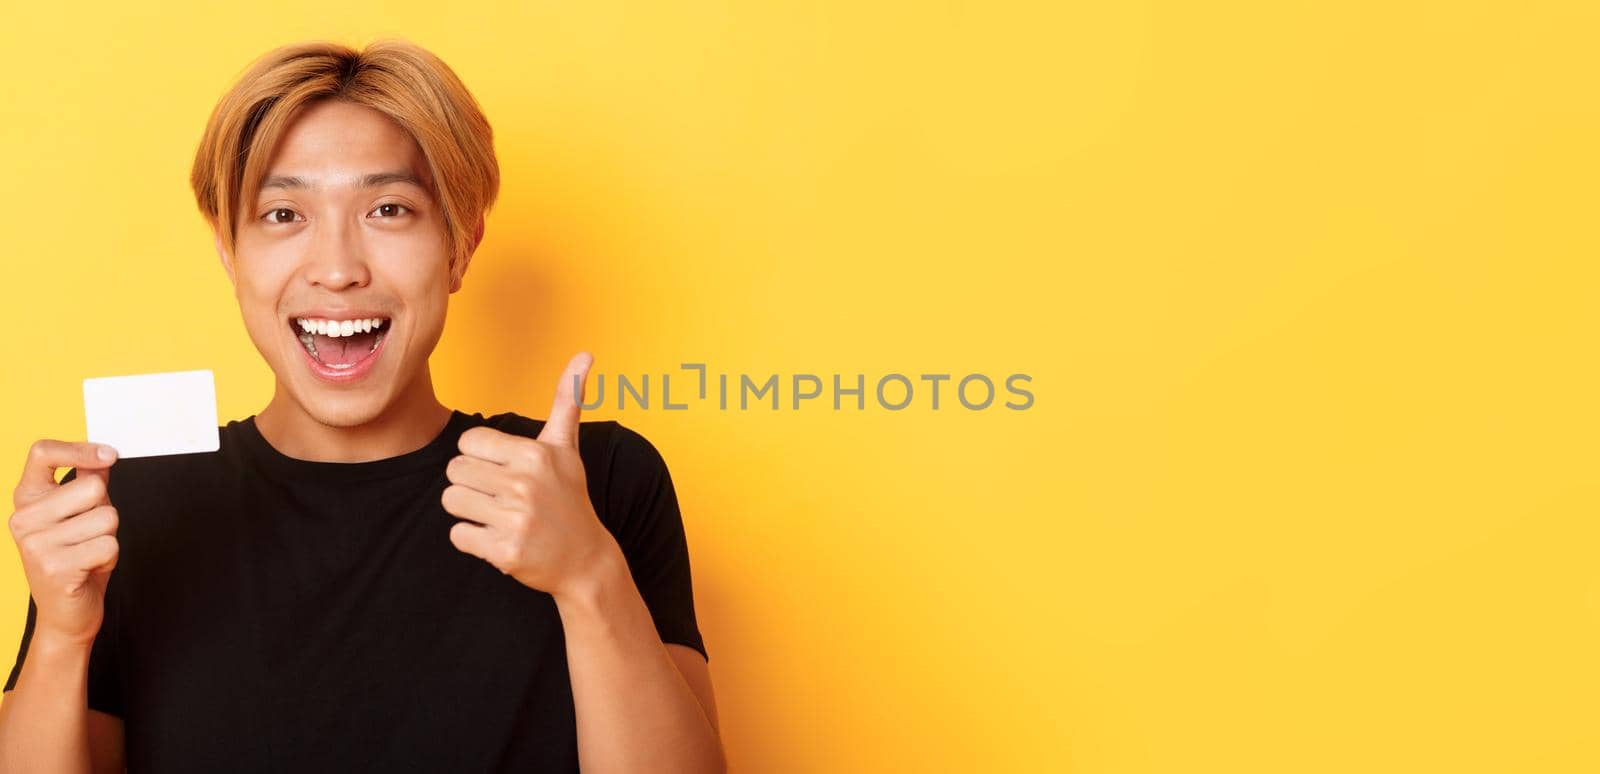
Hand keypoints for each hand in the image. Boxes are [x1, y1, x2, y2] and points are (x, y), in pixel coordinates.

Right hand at [7, 440, 119, 645]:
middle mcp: (24, 519)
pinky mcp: (55, 567)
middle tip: (88, 535)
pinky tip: (89, 568)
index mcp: (27, 499)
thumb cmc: (76, 560)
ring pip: (107, 517)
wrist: (65, 615)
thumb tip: (104, 454)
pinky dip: (110, 557)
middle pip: (93, 487)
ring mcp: (36, 544)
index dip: (79, 449)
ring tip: (87, 553)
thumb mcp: (80, 515)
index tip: (109, 455)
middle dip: (106, 511)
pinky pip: (109, 544)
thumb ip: (88, 482)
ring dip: (109, 537)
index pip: (42, 453)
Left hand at [442, 352, 620, 599]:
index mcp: (534, 454)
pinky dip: (472, 540)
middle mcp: (524, 484)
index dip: (480, 458)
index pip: (468, 442)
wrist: (585, 559)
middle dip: (471, 484)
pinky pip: (457, 535)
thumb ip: (567, 399)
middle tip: (501, 497)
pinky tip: (499, 539)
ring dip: (468, 511)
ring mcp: (515, 519)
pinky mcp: (504, 551)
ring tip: (498, 516)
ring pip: (450, 501)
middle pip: (454, 470)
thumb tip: (585, 353)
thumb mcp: (567, 448)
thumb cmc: (569, 498)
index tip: (505, 472)